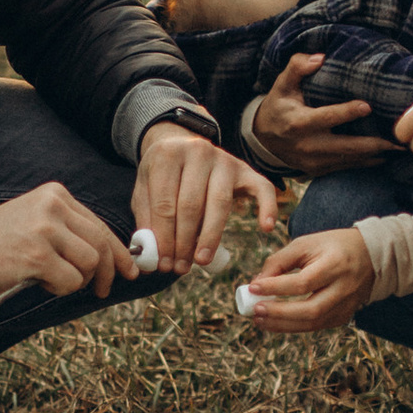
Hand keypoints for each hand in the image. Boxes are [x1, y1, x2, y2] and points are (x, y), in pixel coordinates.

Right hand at [0, 182, 127, 299]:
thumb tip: (111, 257)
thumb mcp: (35, 220)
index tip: (129, 268)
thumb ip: (68, 230)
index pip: (98, 224)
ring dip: (77, 281)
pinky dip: (60, 289)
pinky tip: (38, 281)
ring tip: (52, 279)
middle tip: (103, 290)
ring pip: (90, 263)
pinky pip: (71, 281)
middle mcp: (53, 206)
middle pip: (100, 243)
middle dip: (109, 272)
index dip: (118, 251)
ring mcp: (45, 230)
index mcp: (55, 194)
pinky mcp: (38, 255)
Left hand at [132, 118, 276, 272]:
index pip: (164, 204)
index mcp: (167, 154)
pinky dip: (267, 207)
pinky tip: (266, 228)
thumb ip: (147, 219)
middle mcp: (197, 151)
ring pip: (220, 203)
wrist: (183, 144)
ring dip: (210, 237)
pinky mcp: (245, 169)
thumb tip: (149, 258)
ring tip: (201, 261)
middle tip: (180, 268)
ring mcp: (224, 159)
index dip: (163, 237)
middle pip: (191, 205)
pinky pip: (262, 188)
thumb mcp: (145, 190)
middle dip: (184, 241)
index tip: (163, 263)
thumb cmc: (163, 176)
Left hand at [242, 230, 372, 332]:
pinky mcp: (344, 316)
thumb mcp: (305, 244)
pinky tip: (275, 322)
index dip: (276, 287)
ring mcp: (346, 306)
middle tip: (255, 310)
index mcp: (335, 264)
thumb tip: (256, 284)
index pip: (303, 282)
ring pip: (313, 324)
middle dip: (279, 313)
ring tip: (259, 320)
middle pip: (310, 310)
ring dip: (282, 325)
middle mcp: (344, 288)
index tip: (253, 287)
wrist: (370, 256)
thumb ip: (280, 261)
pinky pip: (316, 326)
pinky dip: (294, 327)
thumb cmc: (332, 247)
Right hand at [248, 53, 389, 178]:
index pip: (326, 117)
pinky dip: (365, 163)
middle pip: (345, 147)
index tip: (368, 106)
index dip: (346, 113)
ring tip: (398, 149)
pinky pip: (345, 167)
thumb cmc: (279, 105)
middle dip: (373, 144)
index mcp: (298, 123)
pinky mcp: (318, 170)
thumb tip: (320, 58)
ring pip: (349, 160)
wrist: (262, 139)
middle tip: (397, 140)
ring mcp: (313, 161)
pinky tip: (383, 157)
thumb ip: (297, 67)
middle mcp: (307, 145)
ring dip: (375, 155)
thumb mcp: (282, 84)